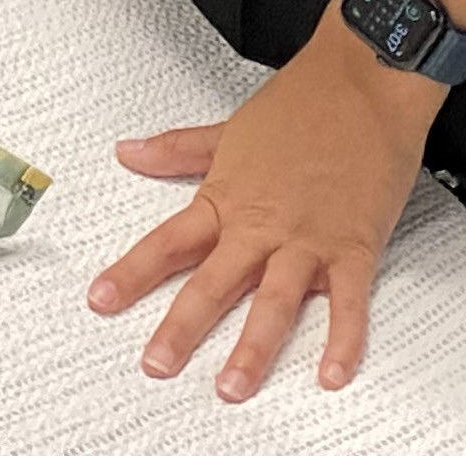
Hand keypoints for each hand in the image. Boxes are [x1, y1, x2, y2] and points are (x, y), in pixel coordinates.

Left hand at [89, 23, 442, 398]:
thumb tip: (129, 153)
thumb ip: (178, 150)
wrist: (364, 80)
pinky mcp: (355, 247)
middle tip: (156, 364)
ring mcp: (308, 239)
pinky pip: (348, 302)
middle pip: (212, 282)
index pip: (168, 242)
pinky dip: (343, 340)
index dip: (131, 273)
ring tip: (232, 386)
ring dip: (253, 348)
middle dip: (181, 327)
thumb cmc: (303, 102)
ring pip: (274, 302)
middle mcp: (263, 225)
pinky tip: (331, 373)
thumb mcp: (228, 128)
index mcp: (229, 197)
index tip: (101, 300)